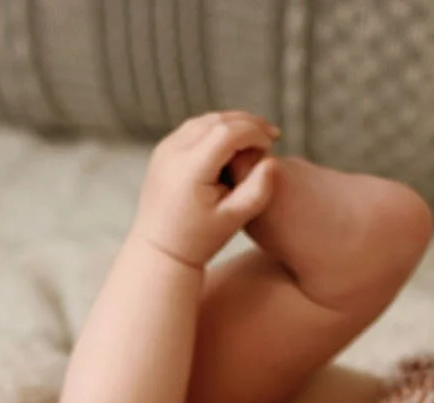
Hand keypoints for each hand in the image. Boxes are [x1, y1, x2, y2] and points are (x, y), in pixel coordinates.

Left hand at [132, 111, 280, 268]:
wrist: (159, 250)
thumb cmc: (199, 240)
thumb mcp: (234, 219)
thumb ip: (257, 191)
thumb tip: (273, 161)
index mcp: (190, 168)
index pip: (228, 132)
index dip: (255, 132)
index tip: (273, 145)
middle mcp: (173, 152)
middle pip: (217, 120)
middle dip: (248, 123)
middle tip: (272, 135)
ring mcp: (164, 149)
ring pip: (205, 120)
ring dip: (233, 123)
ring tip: (256, 137)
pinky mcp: (162, 151)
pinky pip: (194, 129)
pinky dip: (217, 129)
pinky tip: (234, 144)